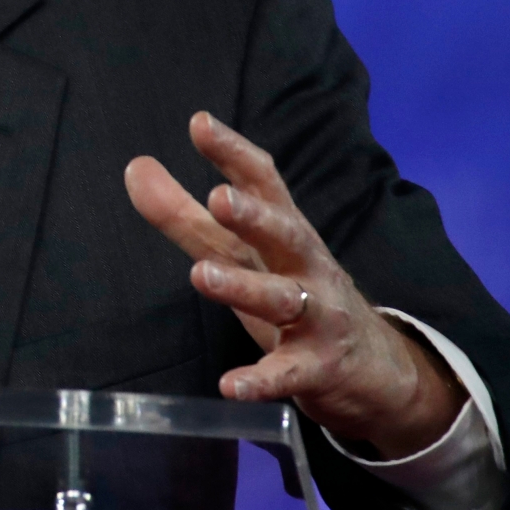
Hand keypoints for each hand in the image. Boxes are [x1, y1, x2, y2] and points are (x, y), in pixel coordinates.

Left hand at [125, 113, 464, 458]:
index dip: (233, 152)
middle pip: (283, 234)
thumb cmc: (295, 292)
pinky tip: (230, 386)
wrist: (375, 367)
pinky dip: (261, 381)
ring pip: (283, 299)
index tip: (200, 123)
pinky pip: (289, 374)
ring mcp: (317, 316)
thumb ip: (185, 215)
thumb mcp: (241, 252)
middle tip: (218, 198)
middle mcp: (306, 266)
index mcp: (285, 231)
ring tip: (200, 275)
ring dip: (243, 287)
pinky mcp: (318, 367)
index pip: (265, 183)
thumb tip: (134, 166)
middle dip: (254, 216)